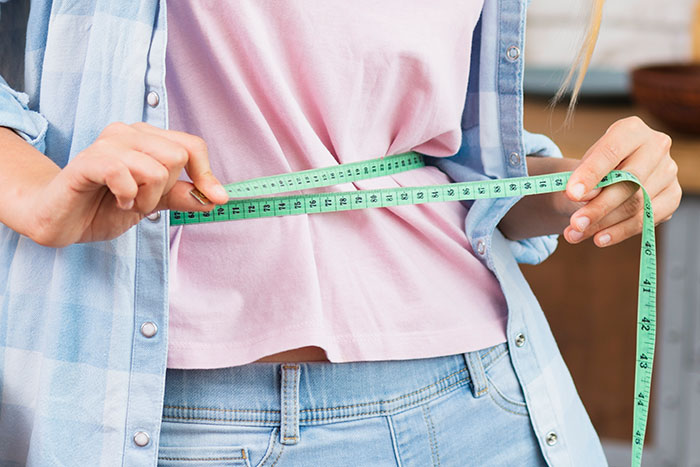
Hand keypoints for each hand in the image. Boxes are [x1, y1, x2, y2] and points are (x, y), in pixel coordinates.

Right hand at [29, 122, 228, 246]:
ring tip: (126, 202)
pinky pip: (124, 174)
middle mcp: (128, 133)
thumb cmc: (104, 206)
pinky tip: (116, 201)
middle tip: (142, 200)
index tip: (216, 198)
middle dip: (166, 190)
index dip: (206, 174)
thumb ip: (183, 196)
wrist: (62, 220)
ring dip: (146, 199)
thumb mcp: (154, 203)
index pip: (191, 145)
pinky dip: (127, 197)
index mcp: (146, 138)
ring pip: (156, 170)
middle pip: (178, 157)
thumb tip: (216, 196)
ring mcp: (107, 144)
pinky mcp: (87, 161)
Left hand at [564, 116, 681, 246]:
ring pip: (636, 204)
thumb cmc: (595, 167)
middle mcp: (656, 146)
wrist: (614, 172)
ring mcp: (668, 171)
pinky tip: (599, 238)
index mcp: (631, 130)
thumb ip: (583, 178)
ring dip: (604, 224)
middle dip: (598, 207)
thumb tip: (583, 197)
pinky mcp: (673, 195)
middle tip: (574, 224)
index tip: (571, 194)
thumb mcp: (584, 166)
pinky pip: (647, 219)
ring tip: (576, 234)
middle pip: (629, 182)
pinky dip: (620, 231)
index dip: (591, 174)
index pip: (611, 152)